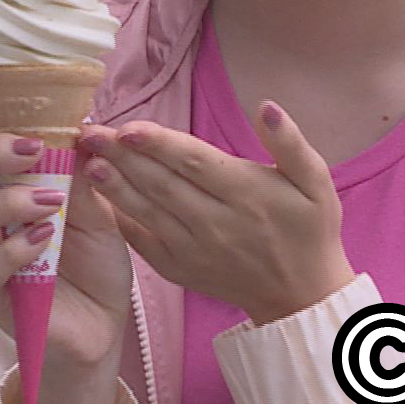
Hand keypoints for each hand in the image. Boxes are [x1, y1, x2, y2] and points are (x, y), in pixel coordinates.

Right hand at [0, 80, 131, 403]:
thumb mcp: (98, 209)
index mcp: (6, 188)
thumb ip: (80, 173)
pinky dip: (15, 249)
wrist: (101, 325)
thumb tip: (79, 128)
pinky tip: (45, 240)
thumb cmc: (91, 262)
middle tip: (32, 147)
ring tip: (50, 202)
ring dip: (9, 200)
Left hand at [81, 102, 355, 324]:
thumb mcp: (316, 182)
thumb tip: (267, 107)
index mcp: (246, 194)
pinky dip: (120, 221)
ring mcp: (194, 250)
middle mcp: (215, 222)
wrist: (302, 296)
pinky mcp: (180, 269)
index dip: (158, 144)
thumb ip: (290, 143)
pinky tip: (99, 201)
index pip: (193, 163)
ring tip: (88, 163)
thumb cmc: (309, 231)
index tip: (127, 127)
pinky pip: (144, 242)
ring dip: (115, 187)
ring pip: (147, 212)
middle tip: (90, 134)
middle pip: (161, 184)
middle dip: (122, 157)